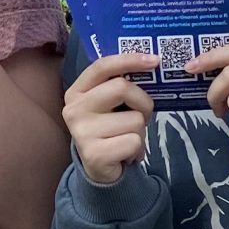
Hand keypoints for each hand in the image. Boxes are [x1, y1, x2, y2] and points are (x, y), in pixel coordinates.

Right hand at [63, 50, 158, 187]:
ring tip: (127, 139)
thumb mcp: (108, 104)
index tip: (154, 60)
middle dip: (143, 102)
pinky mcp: (94, 154)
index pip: (102, 66)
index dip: (129, 59)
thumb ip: (119, 86)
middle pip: (122, 88)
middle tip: (142, 116)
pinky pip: (134, 141)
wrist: (100, 168)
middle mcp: (74, 109)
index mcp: (77, 92)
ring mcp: (82, 132)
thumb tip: (151, 64)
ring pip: (134, 119)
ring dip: (140, 132)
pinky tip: (125, 154)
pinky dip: (138, 149)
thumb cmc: (110, 130)